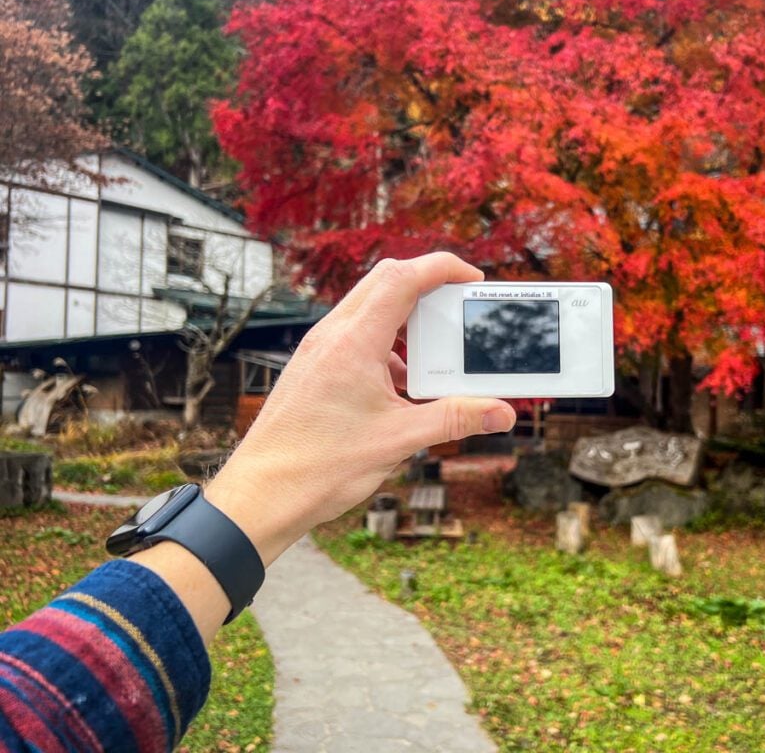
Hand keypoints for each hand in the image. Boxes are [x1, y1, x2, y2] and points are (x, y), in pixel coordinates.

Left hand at [205, 253, 516, 563]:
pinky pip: (356, 337)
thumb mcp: (400, 440)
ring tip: (435, 355)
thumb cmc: (319, 467)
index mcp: (353, 343)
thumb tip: (502, 412)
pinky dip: (387, 347)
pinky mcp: (314, 368)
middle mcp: (331, 336)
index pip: (403, 278)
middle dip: (428, 285)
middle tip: (460, 307)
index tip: (473, 280)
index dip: (443, 268)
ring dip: (407, 320)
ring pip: (369, 309)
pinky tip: (402, 387)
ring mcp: (319, 350)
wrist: (262, 495)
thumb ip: (455, 419)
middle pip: (385, 281)